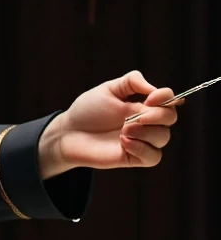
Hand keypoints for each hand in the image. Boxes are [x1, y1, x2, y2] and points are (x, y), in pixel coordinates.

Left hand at [37, 70, 183, 178]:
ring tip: (122, 130)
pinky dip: (141, 148)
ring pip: (163, 137)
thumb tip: (154, 87)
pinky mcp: (135, 157)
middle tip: (134, 118)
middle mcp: (146, 123)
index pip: (169, 100)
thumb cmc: (87, 110)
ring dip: (145, 132)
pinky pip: (153, 157)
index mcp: (143, 104)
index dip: (167, 98)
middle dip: (156, 116)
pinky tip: (123, 142)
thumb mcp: (107, 90)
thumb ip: (131, 82)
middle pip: (170, 118)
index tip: (150, 98)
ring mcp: (142, 140)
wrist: (69, 132)